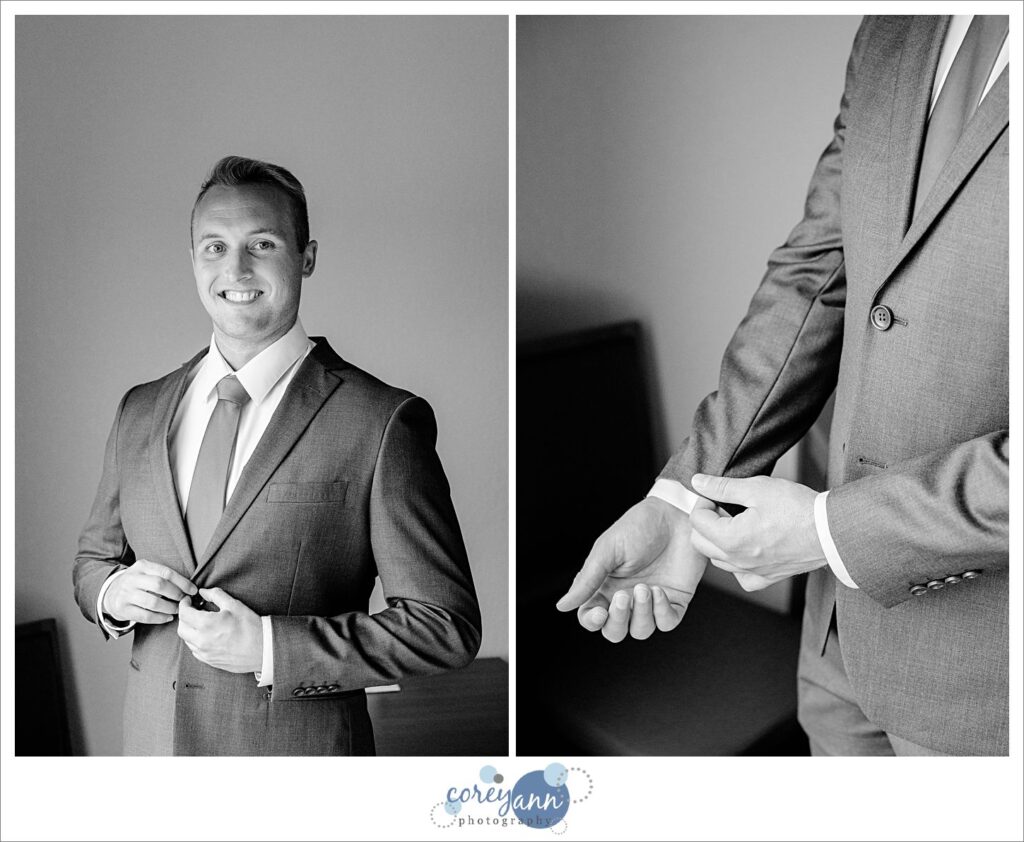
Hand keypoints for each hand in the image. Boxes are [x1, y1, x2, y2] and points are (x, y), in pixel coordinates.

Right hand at [102, 559, 197, 623]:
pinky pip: (144, 616)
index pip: (166, 572)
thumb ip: (163, 575)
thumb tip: (189, 587)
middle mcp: (132, 579)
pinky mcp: (122, 609)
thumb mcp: (146, 572)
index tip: (193, 590)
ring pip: (153, 602)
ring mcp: (126, 594)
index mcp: (142, 566)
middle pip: (159, 585)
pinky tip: (168, 617)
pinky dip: (159, 618)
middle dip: (176, 594)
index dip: (182, 582)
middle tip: (184, 600)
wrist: (110, 592)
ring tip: (177, 610)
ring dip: (169, 608)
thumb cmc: (137, 582)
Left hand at [177, 588, 262, 672]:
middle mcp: (202, 640)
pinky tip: (206, 636)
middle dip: (184, 617)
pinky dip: (195, 641)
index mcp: (206, 624)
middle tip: (192, 610)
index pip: (184, 613)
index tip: (188, 600)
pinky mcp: (210, 661)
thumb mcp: (234, 604)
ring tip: (200, 623)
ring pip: (186, 640)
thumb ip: (216, 595)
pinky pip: (195, 650)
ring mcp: (205, 653)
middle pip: (181, 628)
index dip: (184, 604)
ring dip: (189, 630)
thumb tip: (203, 592)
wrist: (263, 648)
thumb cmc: (250, 626)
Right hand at [555, 496, 711, 641]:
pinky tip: (660, 591)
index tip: (599, 613)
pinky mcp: (674, 601)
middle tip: (623, 596)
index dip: (592, 622)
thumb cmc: (638, 527)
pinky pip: (666, 623)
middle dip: (618, 620)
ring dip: (641, 614)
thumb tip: (562, 606)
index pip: (591, 617)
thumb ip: (586, 582)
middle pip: (615, 631)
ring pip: (640, 630)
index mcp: (605, 586)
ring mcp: (651, 602)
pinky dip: (661, 612)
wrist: (675, 515)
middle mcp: (626, 598)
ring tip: (645, 588)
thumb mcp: (607, 551)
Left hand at [689, 473, 826, 590]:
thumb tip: (698, 483)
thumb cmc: (799, 509)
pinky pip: (741, 576)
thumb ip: (722, 487)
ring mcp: (753, 572)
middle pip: (700, 543)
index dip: (703, 501)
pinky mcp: (768, 578)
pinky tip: (747, 547)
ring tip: (736, 523)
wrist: (831, 530)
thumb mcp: (756, 488)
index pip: (697, 521)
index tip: (715, 494)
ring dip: (718, 541)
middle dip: (706, 522)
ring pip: (718, 560)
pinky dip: (737, 563)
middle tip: (722, 507)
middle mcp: (739, 561)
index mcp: (731, 539)